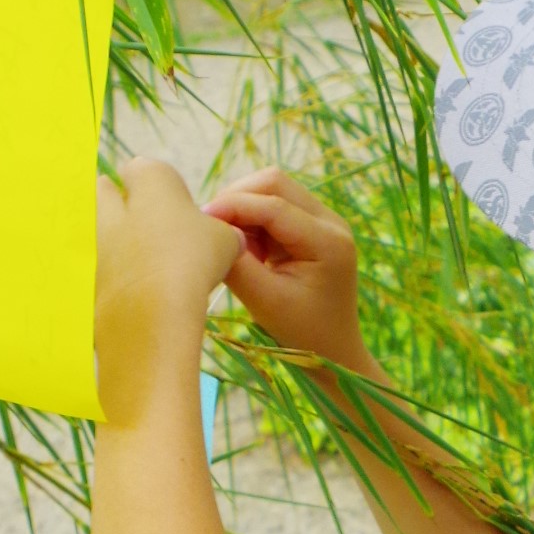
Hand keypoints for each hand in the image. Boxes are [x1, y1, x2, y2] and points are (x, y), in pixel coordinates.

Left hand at [95, 159, 242, 426]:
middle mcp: (111, 200)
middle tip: (152, 233)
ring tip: (146, 270)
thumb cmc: (192, 261)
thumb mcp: (226, 241)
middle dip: (120, 205)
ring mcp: (92, 237)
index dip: (160, 189)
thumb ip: (222, 232)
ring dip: (115, 243)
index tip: (177, 213)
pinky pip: (96, 266)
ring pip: (97, 230)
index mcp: (149, 179)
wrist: (151, 314)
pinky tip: (136, 296)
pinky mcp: (82, 273)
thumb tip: (225, 238)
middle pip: (105, 191)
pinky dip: (111, 276)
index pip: (143, 169)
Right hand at [201, 168, 365, 370]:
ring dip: (244, 211)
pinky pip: (275, 206)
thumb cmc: (301, 332)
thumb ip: (237, 263)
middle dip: (237, 200)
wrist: (333, 350)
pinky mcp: (312, 227)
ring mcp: (324, 221)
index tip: (200, 220)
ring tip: (236, 248)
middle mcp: (332, 222)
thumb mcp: (264, 300)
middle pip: (274, 183)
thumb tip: (210, 229)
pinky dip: (253, 221)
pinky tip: (249, 251)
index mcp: (327, 241)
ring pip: (273, 191)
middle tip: (214, 231)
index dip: (233, 205)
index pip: (274, 205)